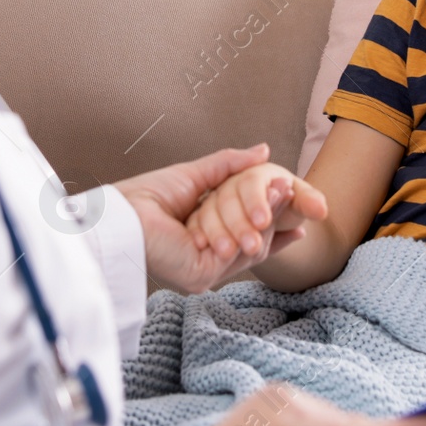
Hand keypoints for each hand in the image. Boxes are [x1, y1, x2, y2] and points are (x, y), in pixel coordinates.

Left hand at [116, 144, 324, 293]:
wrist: (122, 212)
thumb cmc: (146, 196)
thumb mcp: (198, 176)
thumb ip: (230, 166)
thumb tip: (263, 151)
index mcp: (207, 242)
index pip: (250, 237)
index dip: (277, 227)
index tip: (303, 218)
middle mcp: (209, 260)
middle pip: (256, 241)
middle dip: (277, 213)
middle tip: (291, 186)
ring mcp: (207, 270)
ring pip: (253, 245)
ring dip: (269, 214)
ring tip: (283, 185)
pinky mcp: (203, 275)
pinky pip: (240, 251)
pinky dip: (256, 225)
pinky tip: (266, 203)